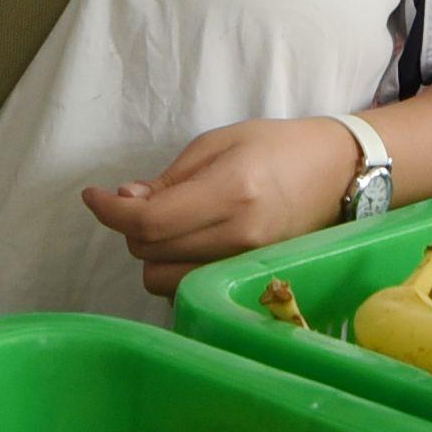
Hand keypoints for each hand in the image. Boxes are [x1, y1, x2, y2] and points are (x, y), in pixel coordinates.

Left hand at [81, 116, 356, 292]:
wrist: (338, 173)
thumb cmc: (278, 146)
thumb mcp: (218, 143)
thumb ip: (170, 177)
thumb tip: (125, 201)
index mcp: (230, 191)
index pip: (150, 221)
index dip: (110, 212)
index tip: (93, 197)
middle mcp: (239, 236)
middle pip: (150, 254)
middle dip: (132, 229)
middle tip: (141, 203)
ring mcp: (247, 263)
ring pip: (165, 281)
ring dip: (152, 256)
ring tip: (167, 227)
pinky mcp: (251, 278)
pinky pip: (190, 289)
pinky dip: (175, 272)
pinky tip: (186, 247)